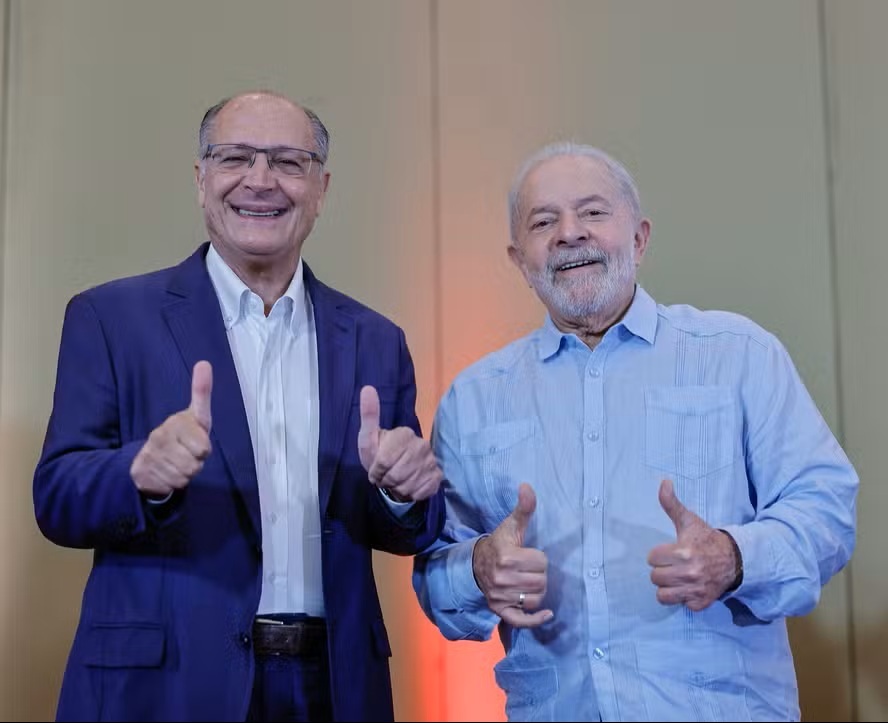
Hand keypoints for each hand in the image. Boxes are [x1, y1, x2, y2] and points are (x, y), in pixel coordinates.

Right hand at [130, 361, 212, 497]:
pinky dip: (172, 484)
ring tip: (177, 463)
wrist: (150, 458)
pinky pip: (171, 486)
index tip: (197, 442)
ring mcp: (149, 455)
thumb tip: (204, 362)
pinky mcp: (141, 472)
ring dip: (185, 474)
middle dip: (196, 464)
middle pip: (195, 465)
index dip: (204, 449)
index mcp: (175, 423)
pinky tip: (166, 473)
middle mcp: (159, 437)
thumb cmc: (183, 435)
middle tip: (187, 455)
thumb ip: (201, 392)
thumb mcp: (196, 416)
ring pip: (184, 476)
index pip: (203, 448)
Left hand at [357, 385, 442, 501]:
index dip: (376, 471)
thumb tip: (367, 387)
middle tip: (386, 476)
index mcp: (404, 433)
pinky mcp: (438, 476)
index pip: (384, 461)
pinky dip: (411, 494)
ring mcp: (432, 461)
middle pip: (395, 475)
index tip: (375, 470)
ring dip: (397, 489)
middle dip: (386, 481)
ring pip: (407, 486)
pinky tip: (409, 486)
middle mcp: (422, 445)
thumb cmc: (379, 453)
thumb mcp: (368, 436)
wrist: (395, 471)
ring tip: (396, 481)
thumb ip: (369, 414)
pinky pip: (420, 492)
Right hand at [472, 483, 551, 627]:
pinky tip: (547, 614)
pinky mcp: (500, 610)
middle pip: (541, 582)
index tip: (529, 555)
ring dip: (537, 592)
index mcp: (507, 557)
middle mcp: (502, 578)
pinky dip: (535, 619)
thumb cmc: (499, 543)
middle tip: (529, 570)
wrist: (475, 564)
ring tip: (529, 583)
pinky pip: (521, 620)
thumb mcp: (511, 525)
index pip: (541, 563)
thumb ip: (524, 508)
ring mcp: (500, 596)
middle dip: (539, 575)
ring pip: (535, 600)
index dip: (539, 558)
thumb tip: (527, 486)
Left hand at [647, 479, 739, 610]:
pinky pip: (681, 605)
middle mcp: (689, 573)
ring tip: (677, 577)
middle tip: (675, 564)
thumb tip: (663, 482)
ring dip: (668, 587)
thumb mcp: (689, 521)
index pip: (652, 558)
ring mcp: (696, 590)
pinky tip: (690, 587)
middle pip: (655, 577)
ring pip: (663, 595)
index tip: (670, 551)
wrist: (735, 559)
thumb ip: (672, 504)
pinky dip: (684, 598)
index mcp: (683, 552)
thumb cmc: (707, 539)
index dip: (659, 554)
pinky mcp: (701, 603)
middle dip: (662, 570)